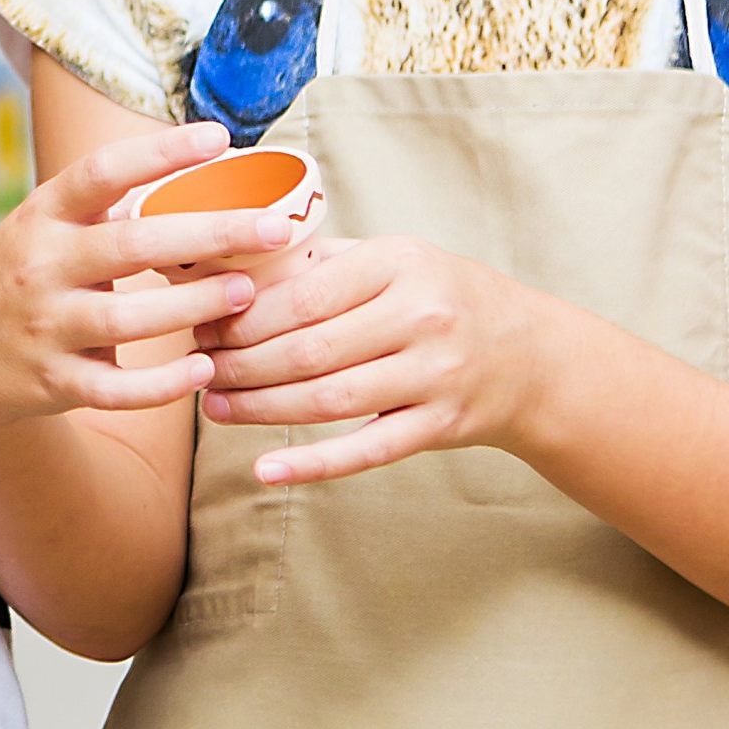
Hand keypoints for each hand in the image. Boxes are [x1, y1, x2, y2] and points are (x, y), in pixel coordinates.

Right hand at [0, 119, 307, 429]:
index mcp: (43, 217)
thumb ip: (109, 209)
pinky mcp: (52, 383)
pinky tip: (204, 371)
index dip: (159, 153)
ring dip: (194, 306)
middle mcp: (41, 268)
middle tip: (274, 227)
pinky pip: (114, 391)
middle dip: (210, 234)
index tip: (218, 138)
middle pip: (131, 245)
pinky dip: (162, 387)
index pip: (99, 173)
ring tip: (247, 292)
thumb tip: (205, 174)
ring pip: (128, 320)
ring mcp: (45, 328)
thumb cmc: (27, 272)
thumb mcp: (48, 226)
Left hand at [192, 234, 556, 482]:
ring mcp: (435, 375)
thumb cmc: (442, 298)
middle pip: (308, 351)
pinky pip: (366, 451)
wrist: (531, 355)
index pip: (303, 296)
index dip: (243, 318)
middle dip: (240, 364)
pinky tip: (265, 469)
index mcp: (401, 263)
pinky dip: (312, 464)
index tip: (204, 326)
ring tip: (215, 407)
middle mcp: (422, 317)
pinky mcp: (440, 425)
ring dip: (260, 408)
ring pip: (327, 400)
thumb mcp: (395, 259)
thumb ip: (324, 264)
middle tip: (197, 371)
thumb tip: (231, 271)